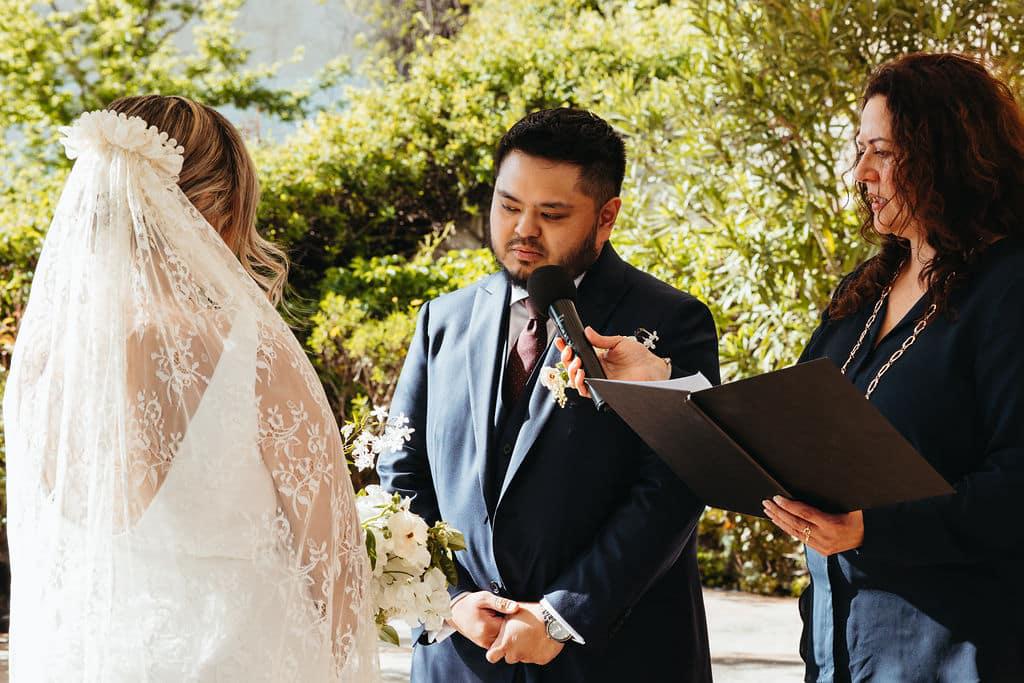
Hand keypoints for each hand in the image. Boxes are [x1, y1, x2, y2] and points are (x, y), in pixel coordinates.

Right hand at [448, 591, 520, 649]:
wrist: (454, 611)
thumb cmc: (469, 603)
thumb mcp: (485, 598)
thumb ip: (501, 603)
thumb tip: (516, 608)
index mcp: (488, 628)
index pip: (511, 628)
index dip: (514, 619)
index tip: (512, 611)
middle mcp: (487, 639)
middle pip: (508, 635)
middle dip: (510, 625)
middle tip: (506, 613)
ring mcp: (485, 643)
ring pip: (503, 639)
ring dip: (505, 630)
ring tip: (499, 617)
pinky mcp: (484, 644)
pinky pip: (497, 640)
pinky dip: (499, 633)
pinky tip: (496, 622)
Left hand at [485, 602, 564, 665]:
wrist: (554, 619)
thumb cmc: (531, 613)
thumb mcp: (512, 615)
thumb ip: (503, 626)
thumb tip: (499, 628)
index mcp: (505, 643)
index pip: (491, 656)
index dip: (494, 653)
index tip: (499, 646)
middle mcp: (515, 654)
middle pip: (508, 658)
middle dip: (511, 650)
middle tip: (519, 637)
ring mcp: (528, 658)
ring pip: (522, 657)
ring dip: (524, 650)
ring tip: (531, 636)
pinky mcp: (541, 660)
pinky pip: (535, 658)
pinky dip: (536, 651)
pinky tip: (540, 639)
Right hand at [555, 326, 669, 397]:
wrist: (652, 368)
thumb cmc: (639, 356)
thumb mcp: (618, 342)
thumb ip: (601, 340)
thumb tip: (586, 331)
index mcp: (597, 359)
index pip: (577, 354)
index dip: (566, 349)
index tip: (560, 341)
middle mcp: (595, 371)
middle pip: (572, 368)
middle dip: (566, 359)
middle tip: (569, 351)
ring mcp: (598, 381)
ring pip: (576, 381)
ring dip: (571, 372)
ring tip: (577, 362)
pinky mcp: (603, 391)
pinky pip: (586, 391)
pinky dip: (580, 384)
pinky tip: (582, 375)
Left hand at [763, 496, 863, 555]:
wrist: (871, 537)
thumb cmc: (860, 515)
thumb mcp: (852, 504)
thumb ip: (835, 495)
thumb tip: (822, 478)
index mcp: (833, 524)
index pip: (805, 513)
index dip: (789, 506)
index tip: (776, 497)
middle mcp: (826, 537)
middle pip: (796, 524)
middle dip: (779, 512)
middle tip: (766, 502)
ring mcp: (823, 546)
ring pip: (796, 533)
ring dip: (780, 521)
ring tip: (768, 511)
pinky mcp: (822, 550)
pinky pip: (801, 538)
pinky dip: (788, 529)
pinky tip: (779, 522)